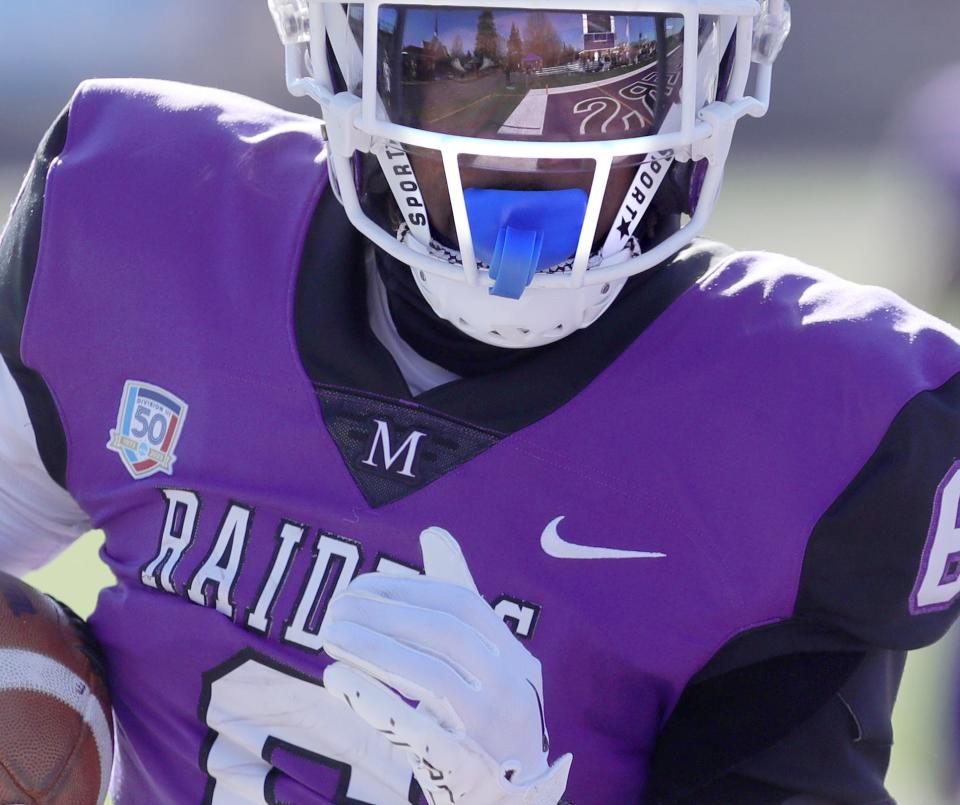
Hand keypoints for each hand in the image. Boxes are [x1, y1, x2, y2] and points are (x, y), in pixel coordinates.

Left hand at [320, 526, 571, 804]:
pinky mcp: (463, 768)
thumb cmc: (491, 717)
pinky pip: (418, 729)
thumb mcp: (487, 658)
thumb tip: (433, 531)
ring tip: (328, 633)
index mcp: (514, 656)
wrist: (516, 800)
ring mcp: (491, 730)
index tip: (358, 584)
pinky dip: (376, 699)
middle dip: (385, 614)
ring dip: (374, 649)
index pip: (461, 604)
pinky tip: (336, 678)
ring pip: (432, 677)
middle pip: (445, 635)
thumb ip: (459, 596)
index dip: (407, 589)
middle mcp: (510, 687)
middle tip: (334, 607)